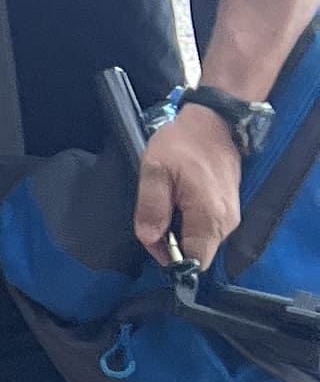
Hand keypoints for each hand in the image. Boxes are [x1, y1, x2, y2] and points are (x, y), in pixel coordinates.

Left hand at [136, 105, 246, 264]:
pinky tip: (178, 203)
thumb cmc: (183, 142)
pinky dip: (190, 223)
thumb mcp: (155, 170)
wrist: (213, 121)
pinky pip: (207, 228)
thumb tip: (149, 239)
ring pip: (202, 242)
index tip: (153, 241)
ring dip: (180, 232)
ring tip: (166, 206)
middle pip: (197, 253)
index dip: (171, 258)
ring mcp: (231, 215)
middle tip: (154, 220)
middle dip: (173, 245)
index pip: (194, 261)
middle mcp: (226, 223)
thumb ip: (152, 207)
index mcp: (209, 218)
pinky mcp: (229, 208)